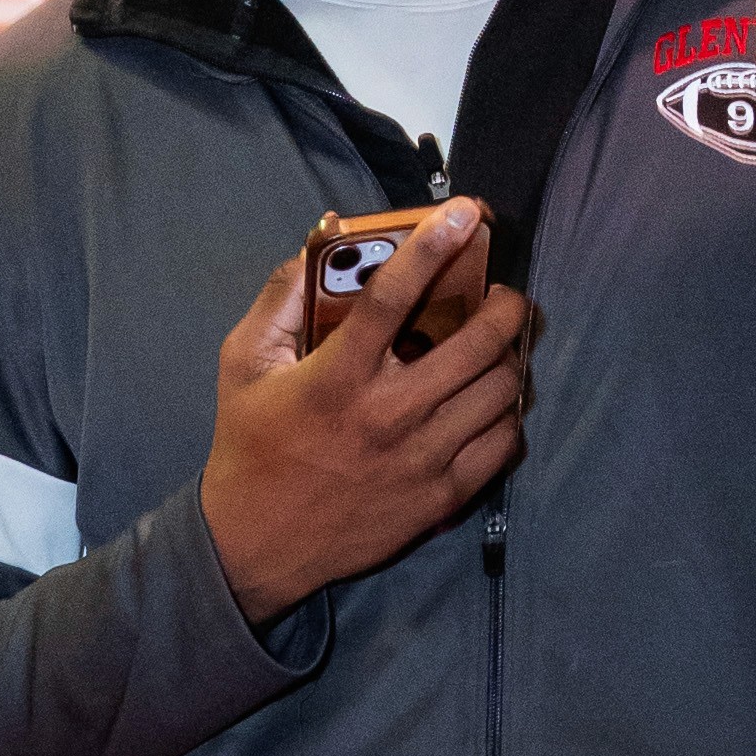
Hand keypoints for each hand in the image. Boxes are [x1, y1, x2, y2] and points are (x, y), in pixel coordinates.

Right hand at [199, 216, 532, 628]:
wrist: (257, 543)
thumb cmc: (251, 444)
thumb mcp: (244, 362)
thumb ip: (281, 297)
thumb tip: (321, 239)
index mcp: (336, 375)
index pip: (394, 295)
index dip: (435, 245)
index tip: (466, 212)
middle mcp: (387, 414)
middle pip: (477, 342)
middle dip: (505, 305)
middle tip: (504, 296)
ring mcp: (421, 458)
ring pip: (500, 391)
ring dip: (511, 357)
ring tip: (504, 346)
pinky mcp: (441, 497)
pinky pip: (504, 443)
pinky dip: (509, 413)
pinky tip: (495, 401)